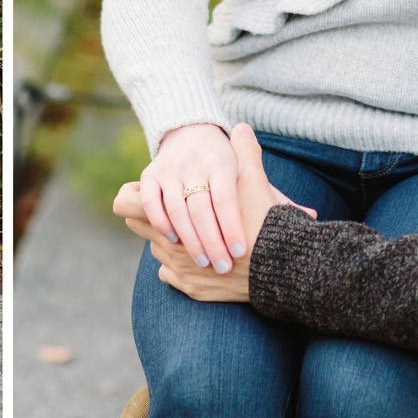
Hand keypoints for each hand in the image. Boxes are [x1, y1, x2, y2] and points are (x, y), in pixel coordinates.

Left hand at [129, 125, 310, 302]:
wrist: (284, 267)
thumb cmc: (268, 221)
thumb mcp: (256, 182)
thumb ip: (244, 153)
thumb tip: (242, 129)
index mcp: (181, 212)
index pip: (138, 202)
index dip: (134, 197)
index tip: (134, 194)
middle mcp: (175, 239)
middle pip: (144, 225)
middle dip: (146, 220)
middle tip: (145, 215)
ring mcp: (180, 266)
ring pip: (156, 248)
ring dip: (161, 241)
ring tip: (169, 233)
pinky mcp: (189, 287)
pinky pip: (166, 273)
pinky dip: (172, 267)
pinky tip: (180, 259)